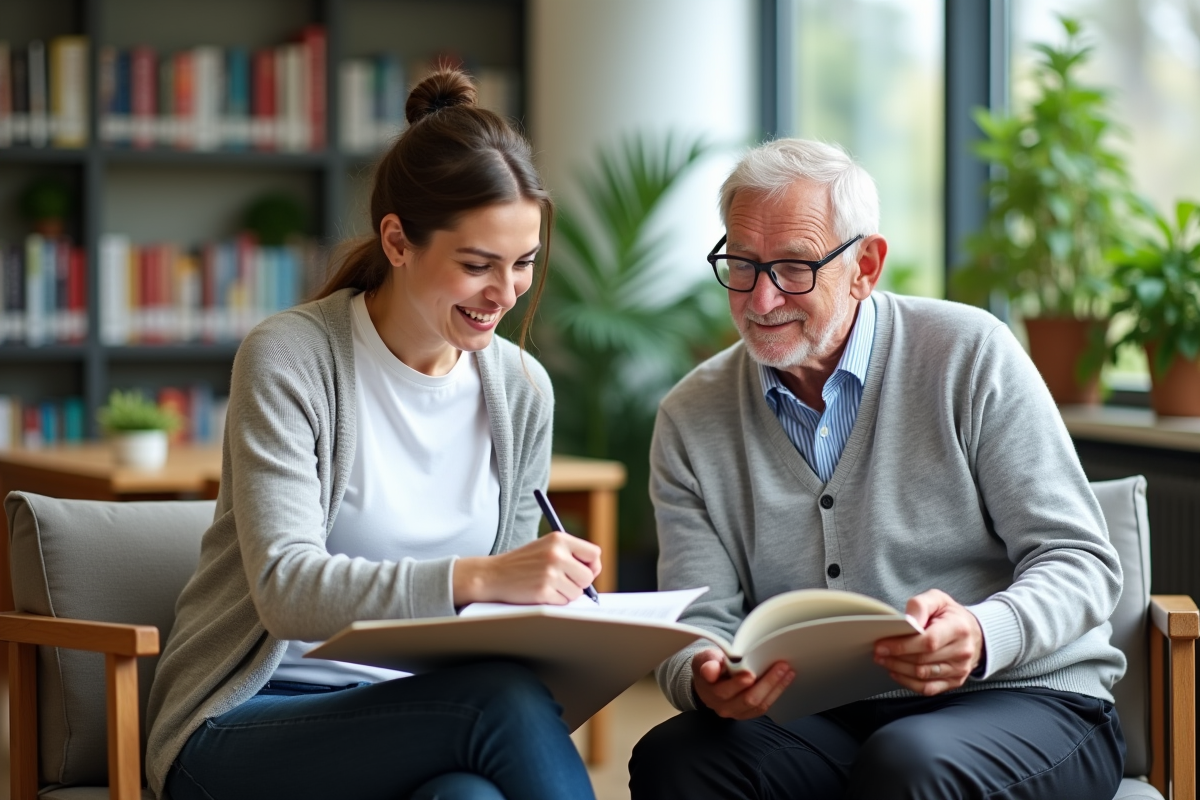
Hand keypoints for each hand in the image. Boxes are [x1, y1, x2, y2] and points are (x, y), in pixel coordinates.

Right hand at [453, 531, 600, 605]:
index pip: (594, 553)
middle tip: (563, 581)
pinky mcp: (543, 591)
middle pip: (588, 577)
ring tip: (547, 585)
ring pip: (577, 592)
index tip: (585, 571)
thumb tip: (594, 572)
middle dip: (579, 583)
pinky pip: (563, 602)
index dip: (592, 566)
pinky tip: (540, 591)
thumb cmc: (523, 563)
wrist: (493, 574)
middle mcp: (556, 554)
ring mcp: (550, 573)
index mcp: (559, 539)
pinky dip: (554, 601)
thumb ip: (569, 554)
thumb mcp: (546, 547)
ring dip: (565, 593)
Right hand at [691, 649, 793, 719]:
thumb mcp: (704, 659)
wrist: (709, 680)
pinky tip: (785, 680)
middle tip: (780, 666)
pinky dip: (776, 693)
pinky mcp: (747, 713)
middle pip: (747, 699)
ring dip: (775, 687)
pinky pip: (763, 707)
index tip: (750, 674)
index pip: (724, 691)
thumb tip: (710, 670)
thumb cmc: (709, 665)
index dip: (738, 683)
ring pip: (758, 704)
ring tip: (787, 671)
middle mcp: (722, 706)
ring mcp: (735, 712)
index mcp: (709, 691)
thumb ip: (708, 663)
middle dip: (766, 682)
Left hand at [874, 589, 982, 695]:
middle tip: (878, 652)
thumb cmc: (951, 615)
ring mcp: (959, 669)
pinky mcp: (954, 681)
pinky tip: (896, 672)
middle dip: (895, 657)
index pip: (928, 642)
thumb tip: (909, 620)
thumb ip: (921, 605)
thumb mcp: (938, 599)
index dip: (902, 645)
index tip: (882, 644)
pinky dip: (908, 682)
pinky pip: (928, 688)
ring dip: (898, 669)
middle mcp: (962, 651)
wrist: (974, 633)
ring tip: (883, 660)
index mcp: (958, 628)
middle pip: (922, 660)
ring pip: (923, 676)